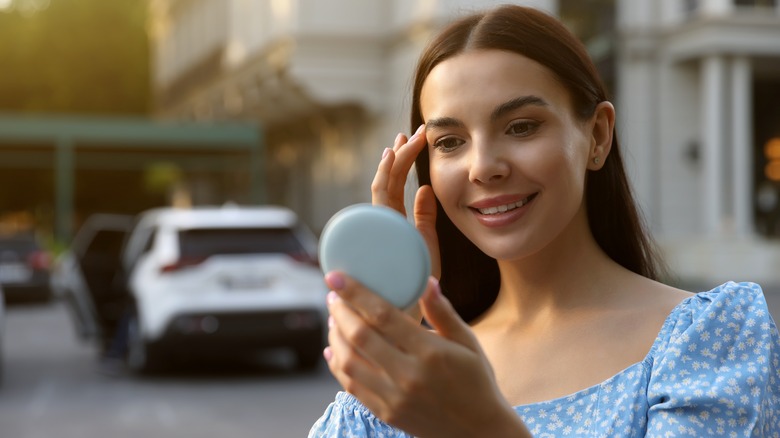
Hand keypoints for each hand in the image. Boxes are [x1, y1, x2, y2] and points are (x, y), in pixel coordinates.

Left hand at [324, 272, 529, 437]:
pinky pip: (351, 386)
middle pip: (359, 336)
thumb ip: (443, 313)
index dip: (355, 293)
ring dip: (335, 337)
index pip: (383, 315)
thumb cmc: (476, 382)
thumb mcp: (468, 343)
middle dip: (340, 312)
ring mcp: (394, 397)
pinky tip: (334, 350)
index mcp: (430, 352)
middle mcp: (408, 375)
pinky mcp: (386, 413)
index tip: (336, 277)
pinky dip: (337, 365)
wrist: (479, 433)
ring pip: (349, 362)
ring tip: (334, 320)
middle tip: (333, 296)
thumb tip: (427, 281)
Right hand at [371, 125, 440, 280]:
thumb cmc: (418, 285)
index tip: (415, 139)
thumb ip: (425, 218)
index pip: (395, 186)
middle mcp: (383, 224)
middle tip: (408, 132)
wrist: (409, 314)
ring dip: (391, 162)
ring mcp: (379, 230)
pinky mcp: (379, 235)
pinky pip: (378, 202)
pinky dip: (383, 179)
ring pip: (380, 188)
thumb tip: (425, 187)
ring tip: (399, 142)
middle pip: (386, 182)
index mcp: (394, 224)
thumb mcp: (427, 245)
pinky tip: (389, 160)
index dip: (403, 161)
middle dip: (397, 156)